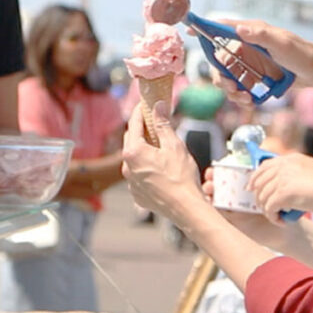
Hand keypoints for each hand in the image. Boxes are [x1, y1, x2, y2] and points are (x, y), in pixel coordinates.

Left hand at [121, 101, 205, 224]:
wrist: (186, 208)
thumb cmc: (181, 176)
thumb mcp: (174, 146)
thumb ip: (163, 124)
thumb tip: (158, 106)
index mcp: (133, 152)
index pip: (134, 124)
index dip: (140, 112)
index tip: (145, 104)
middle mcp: (127, 167)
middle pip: (131, 141)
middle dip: (141, 130)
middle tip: (153, 122)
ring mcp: (131, 183)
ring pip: (134, 159)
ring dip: (143, 150)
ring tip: (159, 146)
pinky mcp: (138, 194)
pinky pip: (139, 176)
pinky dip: (146, 168)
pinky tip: (159, 168)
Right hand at [205, 19, 312, 104]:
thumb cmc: (300, 52)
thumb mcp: (281, 42)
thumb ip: (260, 35)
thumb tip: (239, 30)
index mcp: (249, 33)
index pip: (221, 28)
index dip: (205, 30)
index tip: (191, 32)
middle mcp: (245, 46)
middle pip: (219, 59)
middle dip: (220, 76)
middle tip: (230, 88)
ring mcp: (248, 62)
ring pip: (227, 76)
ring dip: (230, 90)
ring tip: (244, 98)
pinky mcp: (253, 76)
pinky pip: (238, 87)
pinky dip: (240, 96)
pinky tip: (249, 101)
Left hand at [248, 153, 312, 224]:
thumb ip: (297, 173)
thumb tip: (285, 183)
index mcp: (291, 159)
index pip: (264, 166)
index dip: (255, 178)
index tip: (251, 188)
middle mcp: (284, 166)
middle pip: (259, 182)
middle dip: (259, 196)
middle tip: (264, 208)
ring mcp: (282, 179)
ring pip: (263, 197)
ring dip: (267, 209)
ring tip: (277, 217)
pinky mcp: (283, 193)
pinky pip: (269, 208)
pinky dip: (273, 217)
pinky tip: (281, 221)